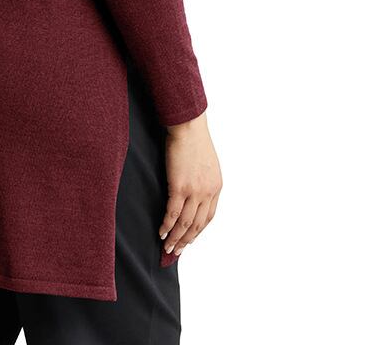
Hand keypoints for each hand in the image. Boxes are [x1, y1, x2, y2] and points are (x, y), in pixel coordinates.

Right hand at [159, 112, 221, 256]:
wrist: (188, 126)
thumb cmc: (193, 138)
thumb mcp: (206, 162)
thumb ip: (203, 178)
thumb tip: (193, 188)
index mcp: (216, 187)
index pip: (208, 217)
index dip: (197, 231)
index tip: (188, 240)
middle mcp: (208, 192)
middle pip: (197, 224)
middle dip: (186, 241)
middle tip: (176, 252)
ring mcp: (194, 191)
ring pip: (185, 223)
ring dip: (176, 238)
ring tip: (167, 248)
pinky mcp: (179, 186)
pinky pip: (173, 213)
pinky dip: (167, 226)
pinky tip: (162, 233)